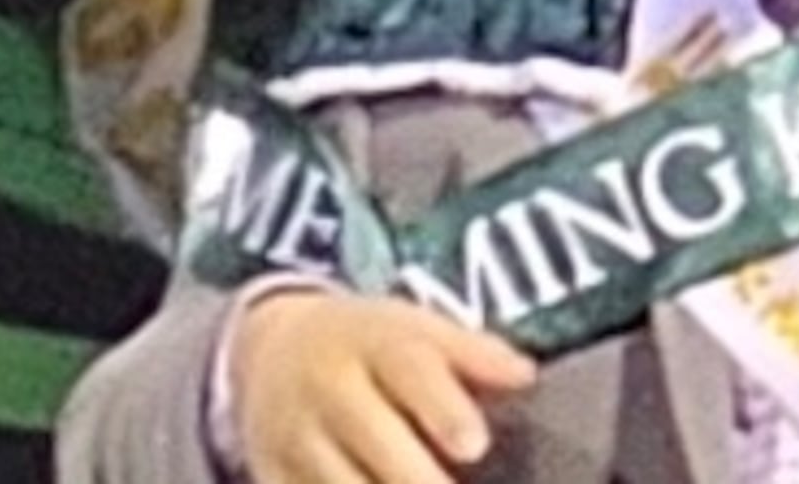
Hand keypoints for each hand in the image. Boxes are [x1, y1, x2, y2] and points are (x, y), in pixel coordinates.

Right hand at [231, 289, 536, 483]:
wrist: (273, 349)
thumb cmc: (368, 348)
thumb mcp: (415, 329)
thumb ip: (474, 353)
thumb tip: (525, 375)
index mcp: (371, 341)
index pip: (408, 368)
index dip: (442, 408)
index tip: (474, 445)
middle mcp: (328, 386)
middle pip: (375, 438)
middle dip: (419, 477)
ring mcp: (295, 435)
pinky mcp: (273, 474)